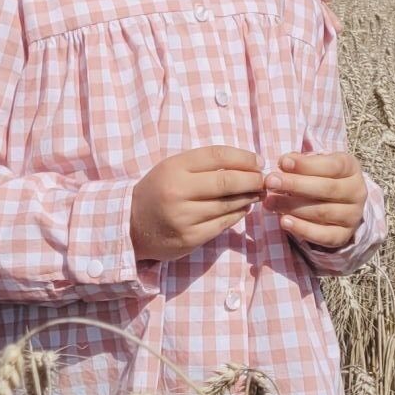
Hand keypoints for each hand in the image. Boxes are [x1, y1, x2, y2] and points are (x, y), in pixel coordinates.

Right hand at [130, 146, 264, 262]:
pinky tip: (243, 208)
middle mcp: (177, 191)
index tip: (258, 160)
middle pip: (226, 181)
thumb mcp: (172, 168)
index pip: (217, 156)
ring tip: (257, 193)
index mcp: (173, 168)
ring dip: (248, 198)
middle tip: (264, 179)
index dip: (243, 157)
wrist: (130, 225)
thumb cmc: (158, 191)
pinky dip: (238, 215)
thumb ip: (203, 164)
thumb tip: (246, 163)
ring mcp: (184, 217)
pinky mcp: (190, 238)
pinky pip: (223, 224)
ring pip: (228, 204)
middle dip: (252, 179)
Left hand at [263, 151, 366, 250]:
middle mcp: (357, 192)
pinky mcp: (344, 235)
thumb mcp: (316, 164)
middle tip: (270, 182)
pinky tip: (284, 221)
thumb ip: (301, 162)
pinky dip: (303, 229)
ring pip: (322, 212)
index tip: (282, 163)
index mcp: (351, 168)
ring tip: (270, 202)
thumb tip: (284, 162)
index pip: (331, 165)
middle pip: (326, 189)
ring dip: (292, 207)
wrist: (340, 203)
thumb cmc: (321, 176)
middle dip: (295, 185)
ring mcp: (353, 215)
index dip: (306, 165)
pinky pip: (323, 235)